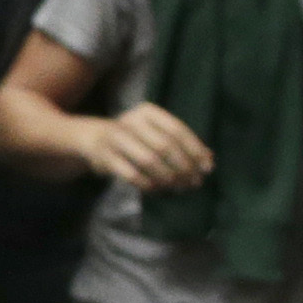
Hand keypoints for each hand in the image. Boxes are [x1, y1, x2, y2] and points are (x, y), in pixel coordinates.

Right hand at [82, 101, 215, 191]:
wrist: (93, 139)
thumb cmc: (134, 137)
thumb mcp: (155, 132)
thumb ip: (180, 142)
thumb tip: (209, 159)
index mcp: (148, 112)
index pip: (177, 130)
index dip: (195, 149)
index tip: (207, 167)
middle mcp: (132, 121)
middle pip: (165, 146)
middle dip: (183, 167)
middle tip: (194, 182)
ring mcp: (117, 139)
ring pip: (149, 161)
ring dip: (168, 177)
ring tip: (179, 187)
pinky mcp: (106, 158)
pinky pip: (132, 175)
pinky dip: (148, 185)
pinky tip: (158, 190)